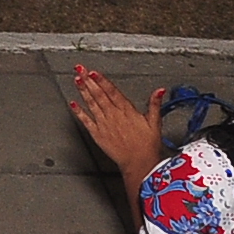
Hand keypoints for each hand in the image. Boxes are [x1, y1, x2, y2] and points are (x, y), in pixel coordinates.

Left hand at [68, 65, 169, 182]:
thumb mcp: (155, 123)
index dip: (102, 80)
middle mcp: (114, 116)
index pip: (112, 92)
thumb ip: (155, 104)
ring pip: (91, 104)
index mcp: (127, 111)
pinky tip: (73, 104)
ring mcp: (104, 125)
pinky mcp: (98, 135)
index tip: (93, 72)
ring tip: (76, 79)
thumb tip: (159, 91)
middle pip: (99, 95)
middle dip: (88, 80)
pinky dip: (79, 112)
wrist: (140, 165)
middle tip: (79, 69)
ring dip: (83, 91)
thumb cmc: (147, 146)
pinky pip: (86, 121)